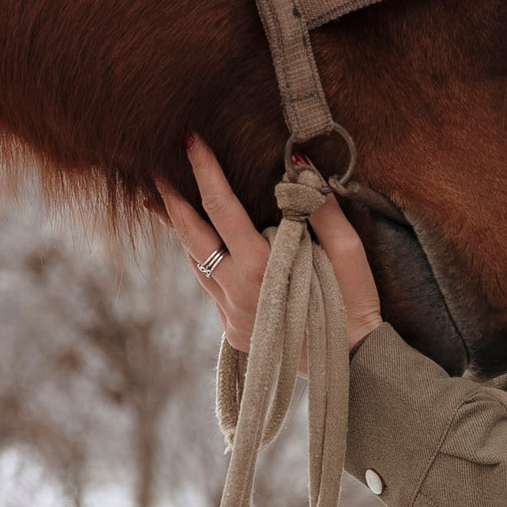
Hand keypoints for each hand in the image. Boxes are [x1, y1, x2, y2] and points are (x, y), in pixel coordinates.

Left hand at [156, 135, 382, 353]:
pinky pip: (210, 286)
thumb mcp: (348, 252)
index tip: (190, 139)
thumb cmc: (354, 304)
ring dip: (180, 230)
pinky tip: (199, 243)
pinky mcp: (233, 332)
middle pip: (190, 237)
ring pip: (195, 264)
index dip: (205, 170)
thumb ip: (321, 208)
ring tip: (162, 200)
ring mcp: (230, 315)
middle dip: (170, 199)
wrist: (351, 367)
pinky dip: (202, 259)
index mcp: (261, 269)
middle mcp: (236, 293)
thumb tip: (299, 165)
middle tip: (153, 168)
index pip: (221, 207)